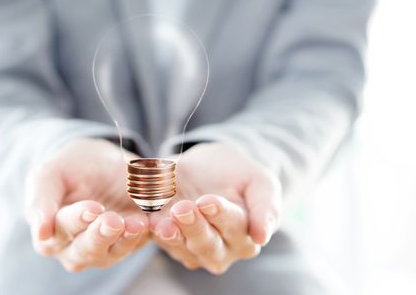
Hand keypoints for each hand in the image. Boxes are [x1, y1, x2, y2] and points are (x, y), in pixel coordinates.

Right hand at [24, 138, 148, 271]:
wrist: (101, 163)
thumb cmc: (70, 167)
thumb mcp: (50, 173)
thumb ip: (41, 199)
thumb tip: (41, 232)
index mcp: (50, 233)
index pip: (61, 230)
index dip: (76, 220)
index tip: (92, 208)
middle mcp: (75, 249)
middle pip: (87, 249)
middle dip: (101, 235)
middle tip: (114, 220)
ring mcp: (104, 250)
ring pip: (114, 252)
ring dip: (126, 239)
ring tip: (137, 222)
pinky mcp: (129, 244)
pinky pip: (138, 244)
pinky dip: (146, 234)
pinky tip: (153, 222)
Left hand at [149, 142, 281, 273]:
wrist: (206, 166)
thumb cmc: (237, 173)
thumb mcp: (258, 180)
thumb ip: (266, 206)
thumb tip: (262, 236)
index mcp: (246, 235)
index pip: (235, 226)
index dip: (221, 215)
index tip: (207, 201)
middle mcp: (222, 249)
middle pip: (208, 244)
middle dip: (195, 227)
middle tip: (183, 208)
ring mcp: (194, 250)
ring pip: (183, 247)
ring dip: (173, 235)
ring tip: (162, 221)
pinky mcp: (171, 243)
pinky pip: (162, 241)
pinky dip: (155, 232)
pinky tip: (148, 221)